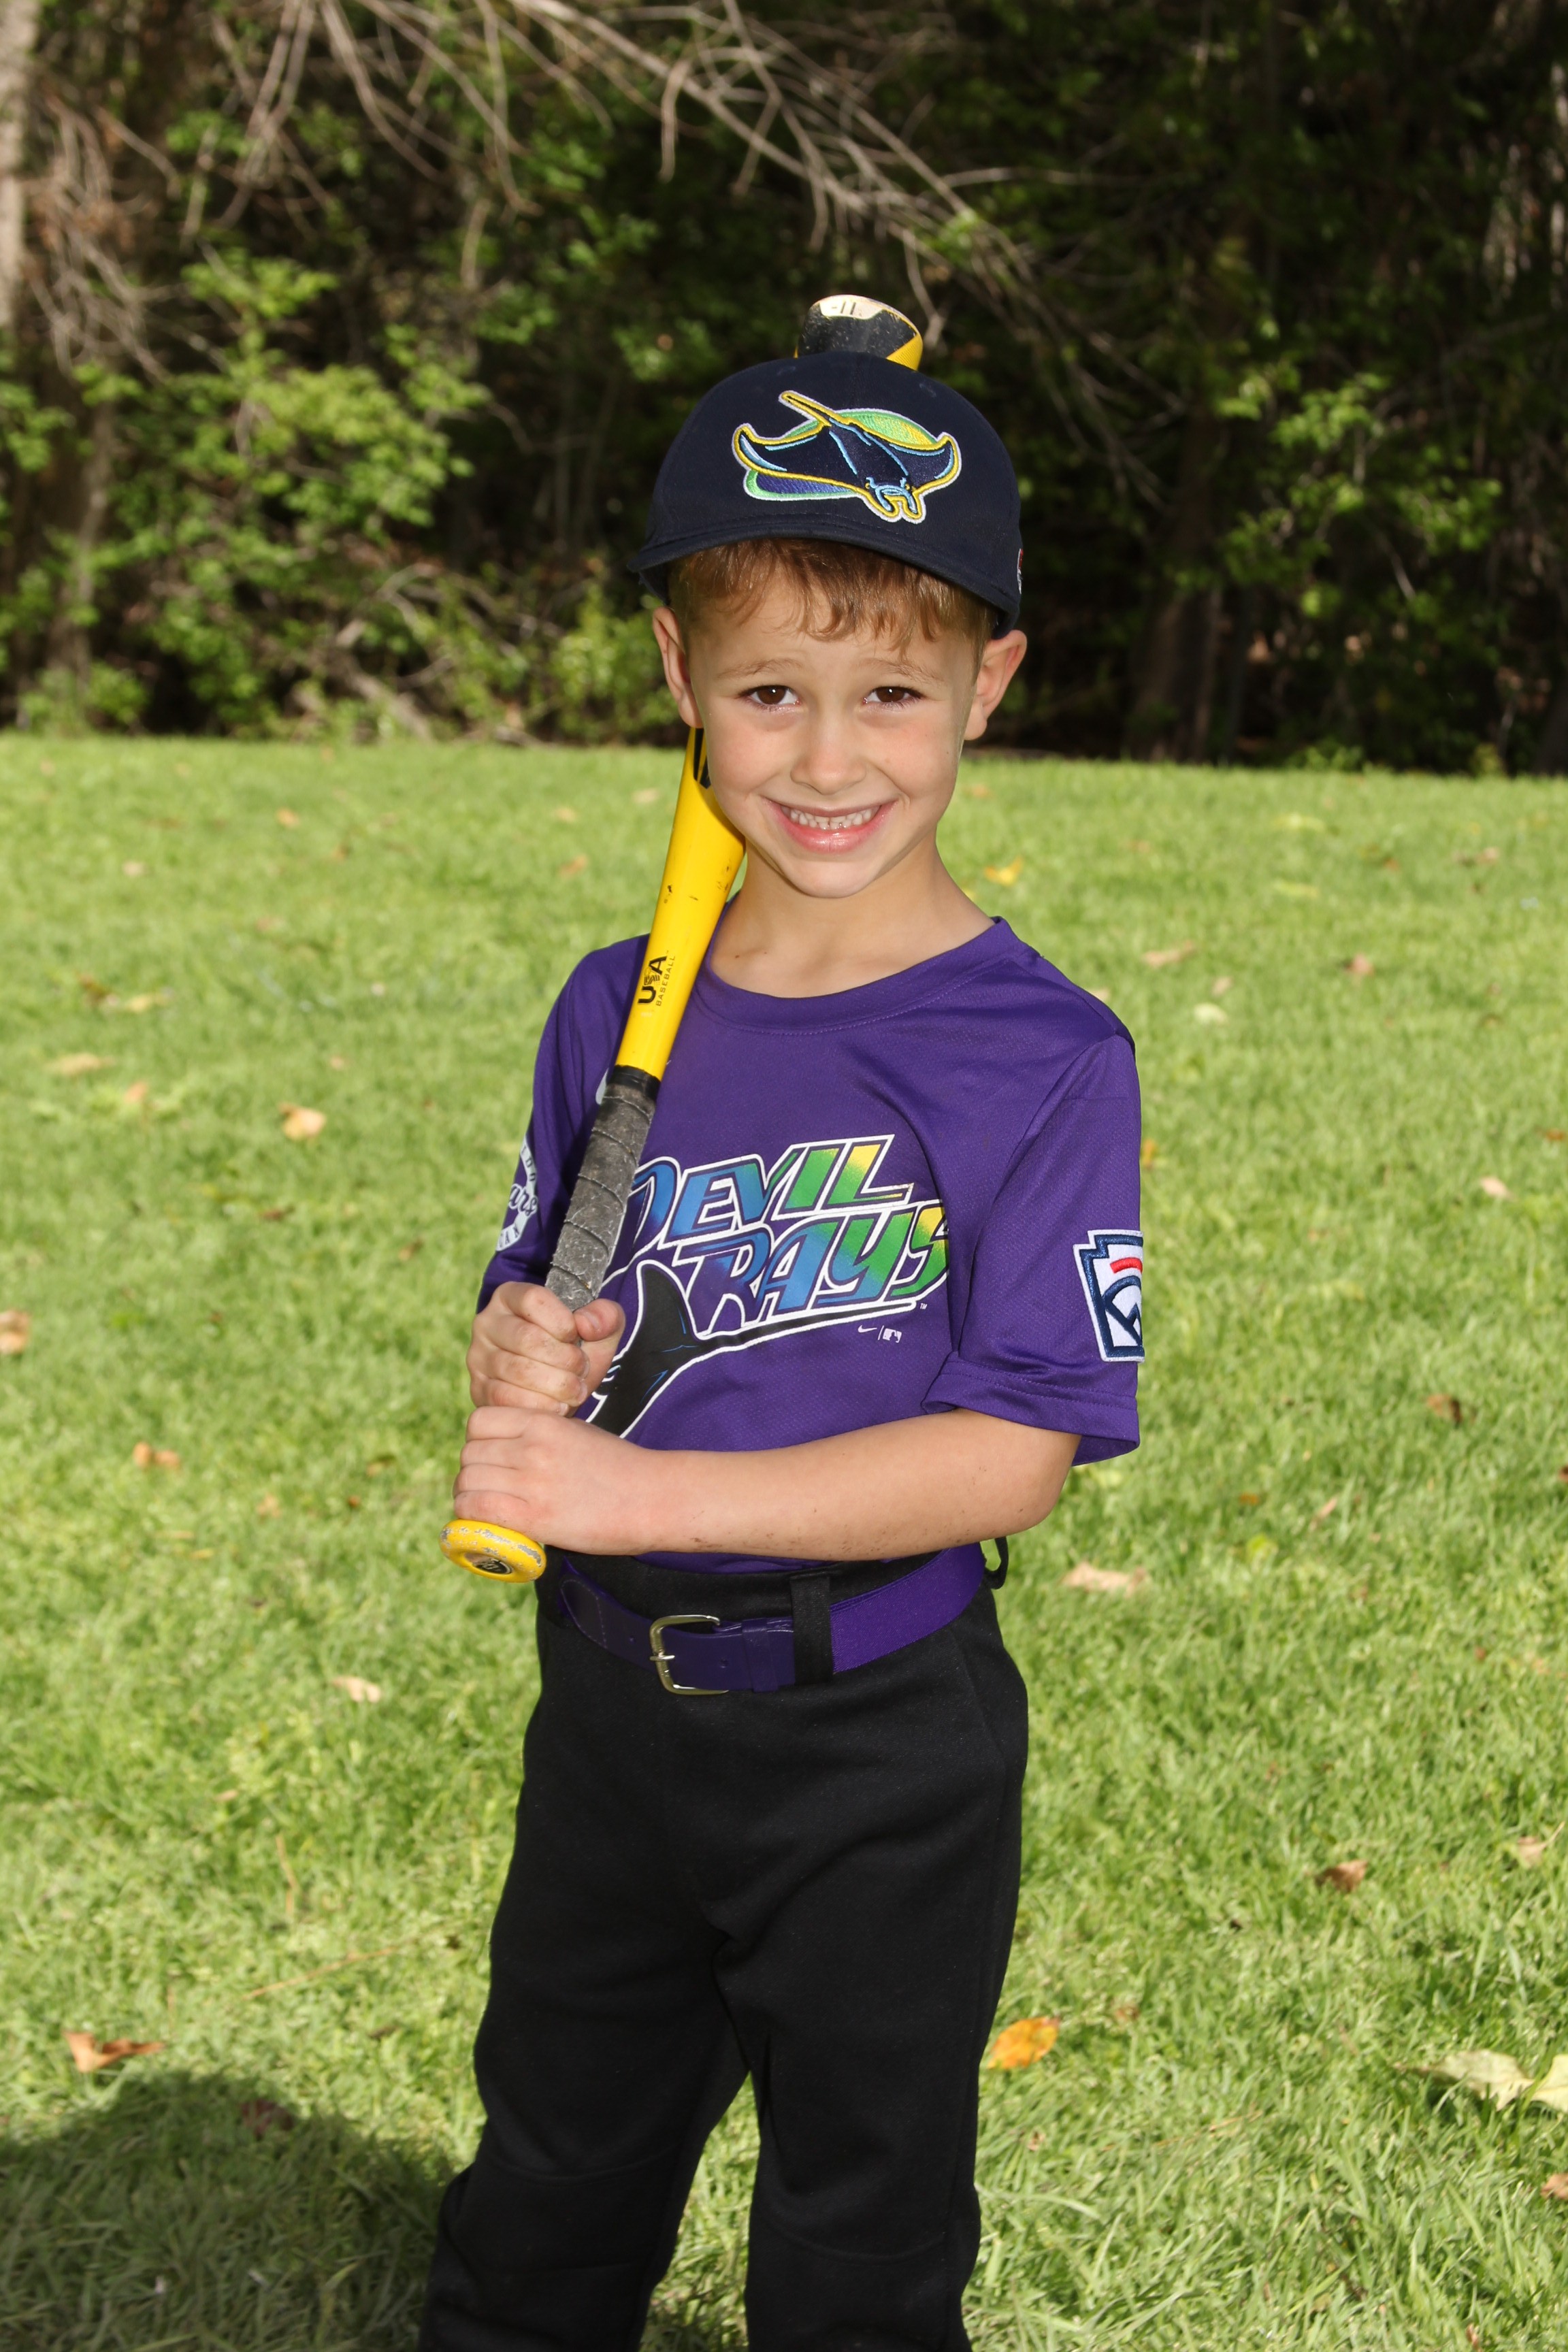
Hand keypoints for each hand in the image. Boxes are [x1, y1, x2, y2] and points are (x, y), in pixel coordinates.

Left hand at [453, 1405, 663, 1555]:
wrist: (653, 1498)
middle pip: (469, 1454)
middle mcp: (532, 1447)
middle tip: (488, 1489)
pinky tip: (484, 1524)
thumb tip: (505, 1449)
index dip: (478, 1441)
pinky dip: (471, 1518)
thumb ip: (539, 1435)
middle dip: (472, 1472)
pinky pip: (477, 1510)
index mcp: (542, 1423)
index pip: (479, 1421)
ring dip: (468, 1497)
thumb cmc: (619, 1467)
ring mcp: (531, 1481)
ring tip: (485, 1509)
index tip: (490, 1457)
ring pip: (467, 1483)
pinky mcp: (533, 1517)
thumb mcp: (577, 1433)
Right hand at [467, 1283, 624, 1413]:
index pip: (533, 1299)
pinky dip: (540, 1405)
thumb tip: (586, 1325)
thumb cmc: (575, 1350)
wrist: (557, 1387)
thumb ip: (605, 1317)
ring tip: (576, 1390)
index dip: (562, 1322)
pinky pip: (507, 1399)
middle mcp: (487, 1323)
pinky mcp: (479, 1389)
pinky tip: (559, 1406)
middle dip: (565, 1359)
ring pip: (518, 1371)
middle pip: (527, 1338)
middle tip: (582, 1371)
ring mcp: (479, 1357)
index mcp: (511, 1297)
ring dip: (557, 1385)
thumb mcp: (600, 1329)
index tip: (577, 1337)